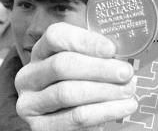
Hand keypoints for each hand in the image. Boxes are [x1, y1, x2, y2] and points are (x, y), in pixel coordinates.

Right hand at [15, 22, 138, 129]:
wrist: (70, 120)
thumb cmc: (81, 84)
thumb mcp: (84, 65)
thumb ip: (98, 55)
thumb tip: (125, 52)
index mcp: (40, 52)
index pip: (55, 36)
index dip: (85, 40)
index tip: (112, 48)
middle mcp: (28, 76)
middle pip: (62, 65)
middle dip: (99, 68)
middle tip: (126, 72)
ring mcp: (30, 103)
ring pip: (68, 92)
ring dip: (104, 91)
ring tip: (129, 90)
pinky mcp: (40, 127)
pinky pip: (75, 118)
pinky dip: (104, 112)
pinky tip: (124, 107)